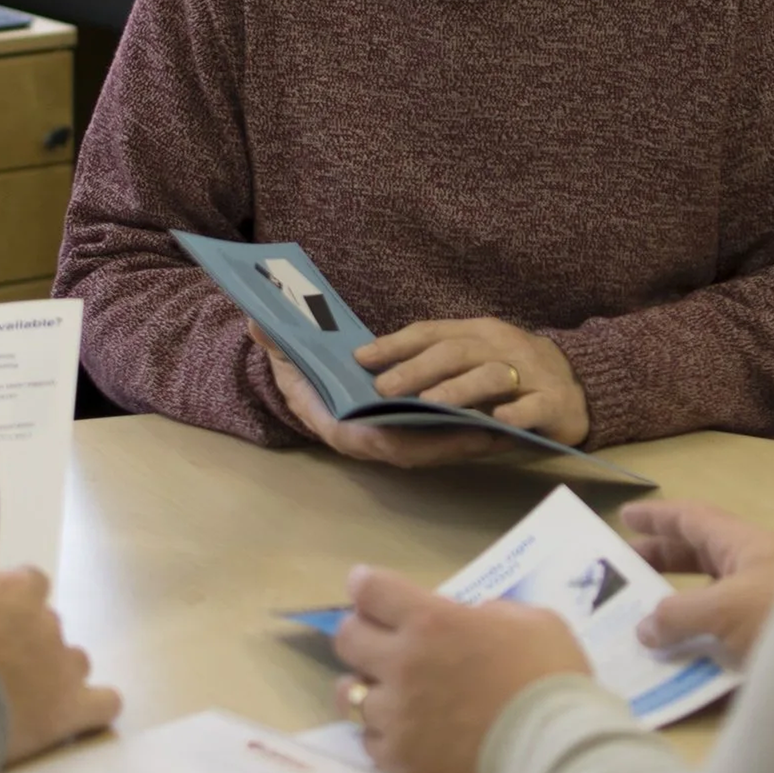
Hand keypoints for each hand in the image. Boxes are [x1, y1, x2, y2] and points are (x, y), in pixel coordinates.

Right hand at [0, 567, 121, 764]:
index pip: (33, 583)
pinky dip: (95, 708)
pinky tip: (79, 716)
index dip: (17, 605)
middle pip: (50, 626)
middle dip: (30, 646)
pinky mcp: (71, 708)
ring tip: (27, 702)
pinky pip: (105, 704)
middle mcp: (46, 622)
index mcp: (14, 592)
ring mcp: (63, 665)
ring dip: (58, 676)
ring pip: (76, 662)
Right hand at [250, 321, 539, 469]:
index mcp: (344, 431)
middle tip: (501, 431)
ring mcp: (392, 441)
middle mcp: (372, 443)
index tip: (458, 431)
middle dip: (461, 444)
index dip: (424, 440)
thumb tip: (258, 321)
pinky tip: (504, 419)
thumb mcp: (284, 355)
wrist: (302, 383)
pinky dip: (471, 432)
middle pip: (422, 451)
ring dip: (475, 441)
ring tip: (515, 426)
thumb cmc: (298, 371)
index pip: (385, 443)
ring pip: (438, 448)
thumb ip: (274, 341)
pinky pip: (444, 438)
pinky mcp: (410, 435)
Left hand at [330, 566, 590, 772]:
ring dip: (367, 687)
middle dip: (361, 632)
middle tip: (379, 639)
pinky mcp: (399, 759)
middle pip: (347, 638)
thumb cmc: (551, 678)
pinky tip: (404, 732)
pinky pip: (368, 741)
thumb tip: (473, 619)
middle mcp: (401, 663)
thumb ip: (491, 613)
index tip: (368, 588)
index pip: (372, 591)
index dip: (366, 585)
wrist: (557, 751)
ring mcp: (396, 715)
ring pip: (349, 694)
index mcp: (432, 621)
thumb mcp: (532, 621)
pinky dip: (382, 733)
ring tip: (387, 692)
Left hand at [359, 318, 589, 447]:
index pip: (431, 332)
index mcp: (477, 332)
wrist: (581, 384)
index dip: (396, 344)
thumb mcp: (478, 356)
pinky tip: (499, 420)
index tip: (361, 357)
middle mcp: (501, 346)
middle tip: (384, 387)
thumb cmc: (516, 370)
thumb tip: (380, 372)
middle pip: (456, 352)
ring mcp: (530, 373)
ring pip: (492, 375)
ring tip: (429, 402)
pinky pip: (534, 406)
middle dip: (418, 368)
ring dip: (459, 388)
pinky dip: (517, 412)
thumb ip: (439, 361)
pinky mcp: (554, 403)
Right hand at [622, 500, 773, 665]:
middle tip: (622, 572)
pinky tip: (676, 663)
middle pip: (698, 556)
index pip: (693, 520)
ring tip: (641, 622)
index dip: (658, 517)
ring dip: (676, 607)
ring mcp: (761, 606)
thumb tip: (645, 626)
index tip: (624, 516)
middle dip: (660, 561)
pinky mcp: (767, 642)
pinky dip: (696, 642)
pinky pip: (721, 635)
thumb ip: (679, 613)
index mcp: (742, 544)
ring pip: (709, 597)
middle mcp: (752, 570)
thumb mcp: (726, 608)